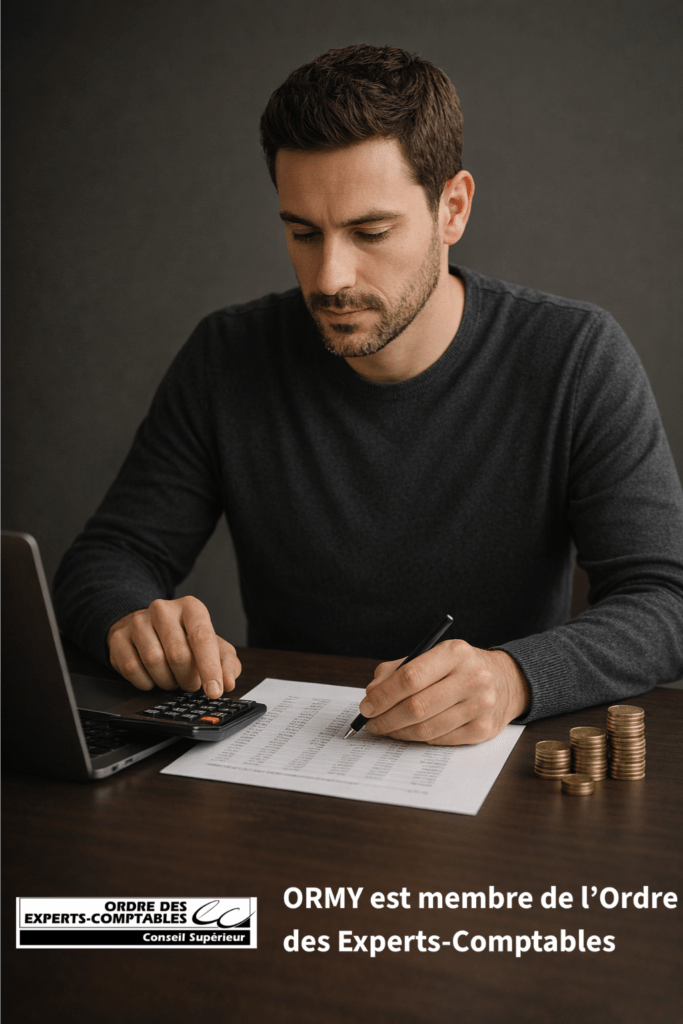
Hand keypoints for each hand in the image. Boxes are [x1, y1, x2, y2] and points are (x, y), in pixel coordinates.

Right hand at [107, 596, 240, 698]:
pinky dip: (146, 682)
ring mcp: (138, 621)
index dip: (210, 668)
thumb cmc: (185, 639)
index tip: (215, 691)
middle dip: (187, 678)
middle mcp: (163, 609)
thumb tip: (228, 683)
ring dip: (167, 681)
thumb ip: (227, 664)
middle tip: (190, 684)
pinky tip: (153, 677)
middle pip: (178, 654)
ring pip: (154, 662)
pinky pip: (132, 669)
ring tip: (172, 678)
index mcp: (191, 607)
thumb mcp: (213, 647)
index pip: (202, 638)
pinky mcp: (119, 637)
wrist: (148, 628)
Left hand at [359, 640, 529, 744]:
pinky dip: (419, 738)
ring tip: (386, 729)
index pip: (410, 677)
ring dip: (399, 732)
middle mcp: (472, 678)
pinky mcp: (483, 729)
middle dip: (386, 718)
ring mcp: (480, 706)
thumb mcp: (433, 655)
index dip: (383, 695)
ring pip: (427, 728)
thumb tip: (372, 693)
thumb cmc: (460, 668)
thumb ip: (399, 670)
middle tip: (371, 723)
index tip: (366, 706)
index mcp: (455, 653)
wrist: (505, 681)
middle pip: (417, 706)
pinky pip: (440, 740)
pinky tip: (410, 732)